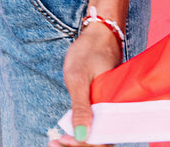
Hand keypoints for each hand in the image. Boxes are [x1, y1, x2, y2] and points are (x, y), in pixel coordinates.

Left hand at [48, 21, 121, 144]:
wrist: (98, 33)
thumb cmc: (89, 52)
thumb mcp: (79, 78)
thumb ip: (81, 107)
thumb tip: (81, 136)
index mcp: (115, 106)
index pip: (103, 139)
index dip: (84, 145)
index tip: (64, 140)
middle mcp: (116, 110)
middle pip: (101, 141)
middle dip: (79, 146)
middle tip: (54, 143)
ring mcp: (109, 107)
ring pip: (97, 134)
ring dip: (79, 142)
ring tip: (56, 141)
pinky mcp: (103, 104)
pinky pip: (95, 124)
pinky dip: (81, 131)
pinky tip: (66, 132)